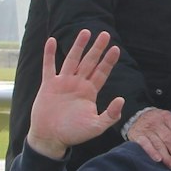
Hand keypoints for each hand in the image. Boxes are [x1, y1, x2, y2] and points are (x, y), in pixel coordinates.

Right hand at [24, 30, 124, 158]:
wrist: (50, 138)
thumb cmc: (73, 134)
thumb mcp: (96, 127)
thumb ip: (110, 115)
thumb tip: (121, 99)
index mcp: (89, 92)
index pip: (101, 73)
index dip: (108, 61)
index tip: (116, 48)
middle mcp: (77, 84)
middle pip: (89, 62)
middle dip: (97, 48)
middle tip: (106, 34)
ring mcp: (63, 83)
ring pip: (71, 60)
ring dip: (78, 46)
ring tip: (85, 32)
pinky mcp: (48, 85)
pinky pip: (49, 66)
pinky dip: (49, 54)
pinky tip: (51, 40)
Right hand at [124, 106, 170, 170]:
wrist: (134, 116)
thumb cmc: (156, 122)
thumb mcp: (166, 120)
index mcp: (167, 117)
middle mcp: (157, 122)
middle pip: (169, 139)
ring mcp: (147, 129)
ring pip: (159, 144)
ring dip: (168, 157)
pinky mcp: (137, 136)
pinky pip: (145, 144)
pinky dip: (152, 152)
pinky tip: (158, 160)